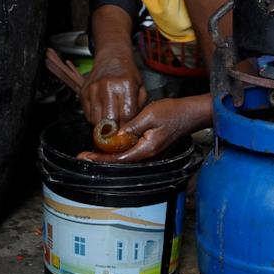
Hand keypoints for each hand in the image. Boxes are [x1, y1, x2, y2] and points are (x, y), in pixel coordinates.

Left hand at [79, 95, 209, 163]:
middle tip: (84, 156)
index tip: (86, 157)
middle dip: (102, 159)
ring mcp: (151, 154)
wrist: (189, 114)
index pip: (119, 158)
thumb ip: (130, 127)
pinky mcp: (151, 149)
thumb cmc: (172, 112)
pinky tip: (111, 145)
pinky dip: (119, 151)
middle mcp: (149, 155)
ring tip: (93, 152)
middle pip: (121, 161)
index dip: (101, 158)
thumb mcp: (149, 115)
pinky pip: (132, 152)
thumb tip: (114, 136)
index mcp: (147, 149)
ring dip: (110, 155)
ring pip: (126, 158)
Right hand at [80, 56, 147, 125]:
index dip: (127, 127)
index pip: (126, 115)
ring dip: (103, 127)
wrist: (111, 57)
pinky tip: (102, 115)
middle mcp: (108, 86)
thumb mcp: (140, 87)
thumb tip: (133, 125)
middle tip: (118, 133)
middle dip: (115, 130)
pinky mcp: (84, 92)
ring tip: (110, 124)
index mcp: (125, 84)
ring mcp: (94, 89)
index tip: (128, 132)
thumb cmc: (127, 73)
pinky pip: (88, 115)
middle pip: (110, 120)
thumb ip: (139, 106)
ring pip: (97, 120)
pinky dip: (95, 120)